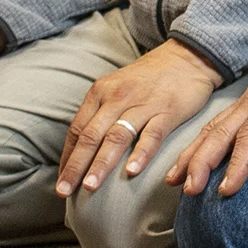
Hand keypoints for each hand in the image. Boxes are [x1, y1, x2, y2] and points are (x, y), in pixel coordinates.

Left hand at [57, 39, 222, 197]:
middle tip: (64, 191)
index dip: (67, 157)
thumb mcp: (117, 88)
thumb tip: (83, 147)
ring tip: (91, 187)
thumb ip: (101, 113)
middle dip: (76, 166)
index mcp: (101, 92)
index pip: (78, 129)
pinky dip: (140, 154)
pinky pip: (151, 135)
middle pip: (91, 136)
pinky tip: (132, 172)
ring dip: (102, 164)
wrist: (186, 57)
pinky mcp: (167, 111)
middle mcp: (117, 97)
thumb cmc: (149, 79)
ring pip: (117, 137)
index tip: (61, 181)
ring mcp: (142, 104)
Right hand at [169, 16, 247, 197]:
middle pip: (220, 133)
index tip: (226, 190)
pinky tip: (189, 157)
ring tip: (175, 179)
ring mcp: (247, 100)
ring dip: (192, 153)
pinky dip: (199, 141)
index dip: (238, 165)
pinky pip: (217, 122)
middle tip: (188, 189)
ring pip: (212, 128)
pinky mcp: (247, 102)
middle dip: (201, 162)